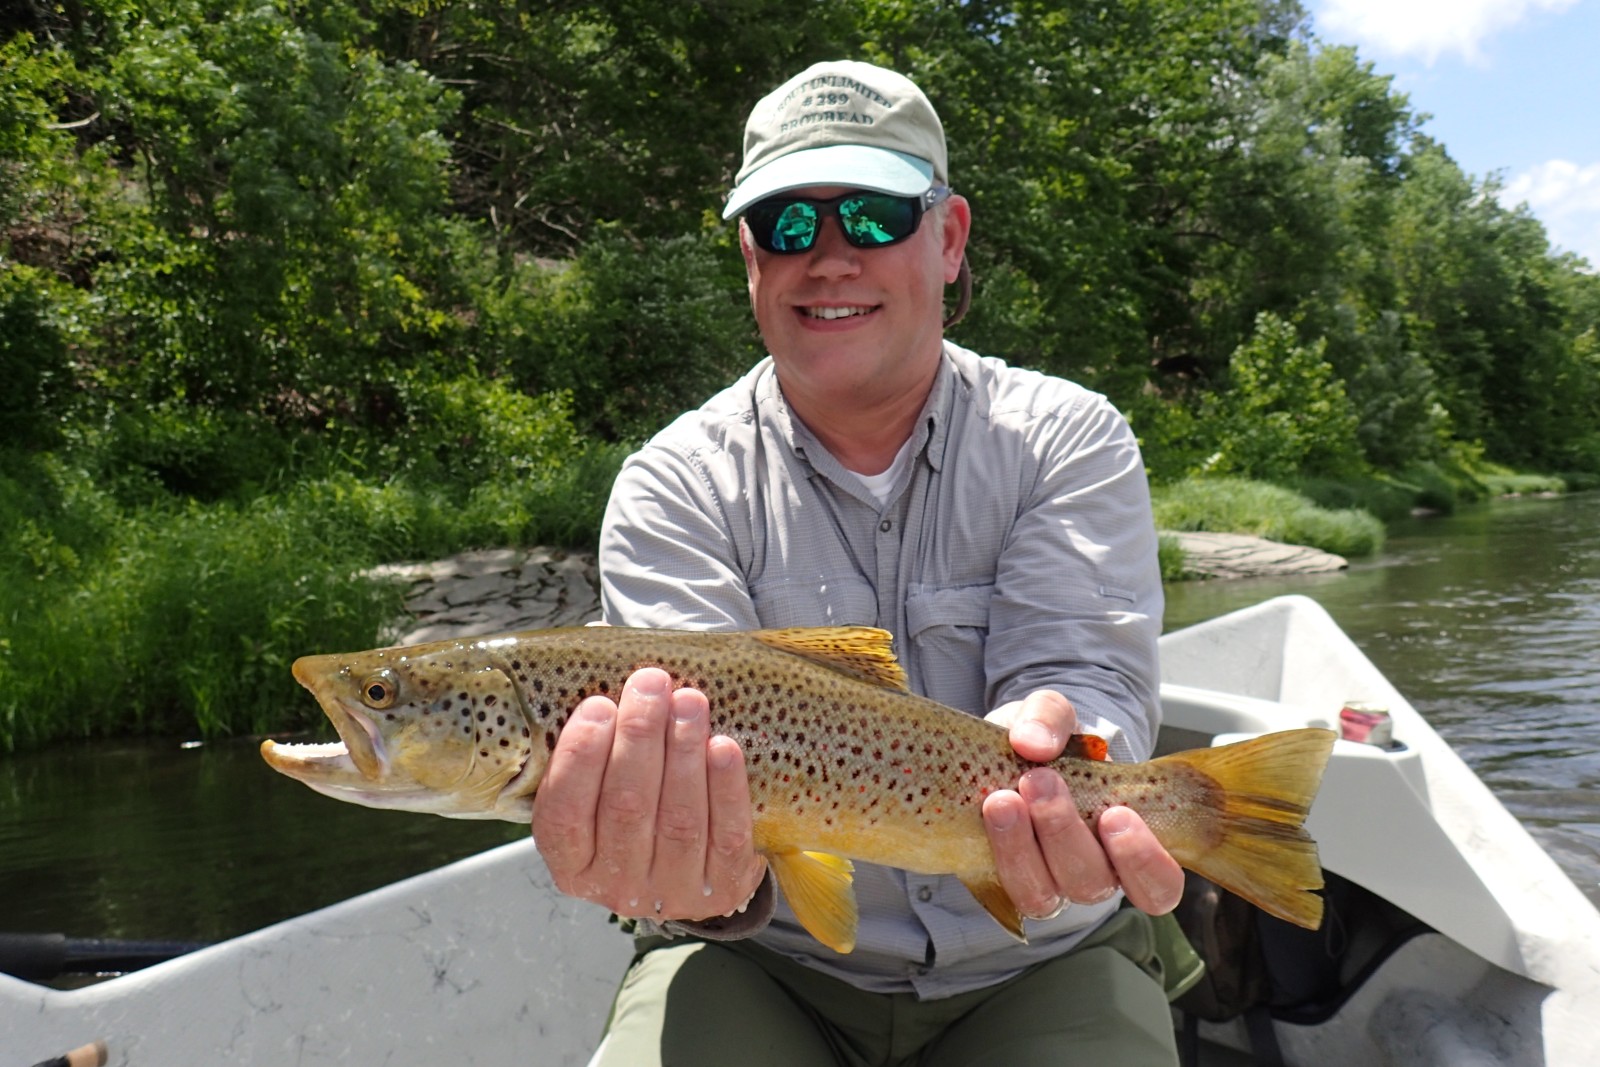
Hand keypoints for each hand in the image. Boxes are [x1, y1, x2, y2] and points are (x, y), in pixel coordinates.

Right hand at [530, 667, 766, 921]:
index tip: (598, 704)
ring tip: (690, 701)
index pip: (563, 814)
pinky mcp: (723, 889)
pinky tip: (723, 746)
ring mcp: (671, 892)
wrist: (694, 860)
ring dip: (683, 752)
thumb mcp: (600, 781)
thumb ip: (593, 733)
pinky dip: (726, 789)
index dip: (579, 758)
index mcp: (571, 863)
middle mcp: (614, 886)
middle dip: (639, 738)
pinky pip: (727, 837)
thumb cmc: (636, 797)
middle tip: (652, 683)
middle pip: (625, 809)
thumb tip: (602, 650)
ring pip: (678, 820)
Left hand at [981, 690, 1183, 919]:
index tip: (1117, 813)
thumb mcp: (1054, 716)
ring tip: (1003, 799)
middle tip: (1041, 780)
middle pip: (1091, 882)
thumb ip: (1050, 717)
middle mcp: (1093, 873)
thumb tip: (1033, 742)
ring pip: (1042, 893)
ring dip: (1020, 846)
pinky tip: (988, 811)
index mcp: (1127, 844)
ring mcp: (1047, 882)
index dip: (1144, 862)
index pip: (1160, 885)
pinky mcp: (1003, 880)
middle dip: (1063, 830)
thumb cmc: (1049, 743)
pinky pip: (1002, 886)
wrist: (1004, 750)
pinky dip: (996, 849)